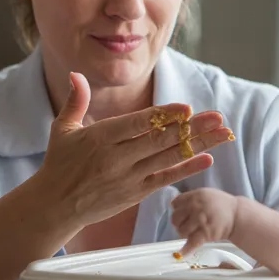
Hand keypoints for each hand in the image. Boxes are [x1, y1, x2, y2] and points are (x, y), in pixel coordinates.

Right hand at [33, 72, 234, 229]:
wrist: (55, 205)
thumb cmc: (59, 164)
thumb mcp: (62, 129)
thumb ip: (75, 100)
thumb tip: (76, 73)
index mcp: (101, 138)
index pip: (138, 124)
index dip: (165, 115)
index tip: (187, 107)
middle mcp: (118, 158)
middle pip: (161, 140)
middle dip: (193, 128)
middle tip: (218, 117)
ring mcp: (129, 177)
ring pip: (169, 158)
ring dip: (198, 145)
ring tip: (222, 133)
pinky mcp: (135, 193)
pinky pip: (165, 179)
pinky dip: (186, 169)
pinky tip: (207, 158)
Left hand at [170, 188, 239, 253]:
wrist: (238, 215)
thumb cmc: (221, 205)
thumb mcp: (206, 194)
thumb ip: (191, 198)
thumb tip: (173, 205)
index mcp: (195, 196)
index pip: (175, 203)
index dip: (177, 209)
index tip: (181, 213)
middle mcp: (196, 207)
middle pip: (175, 218)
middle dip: (179, 223)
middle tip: (187, 225)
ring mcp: (201, 220)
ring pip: (181, 230)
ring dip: (185, 233)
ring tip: (193, 232)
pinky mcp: (206, 233)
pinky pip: (192, 242)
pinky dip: (186, 249)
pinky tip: (182, 253)